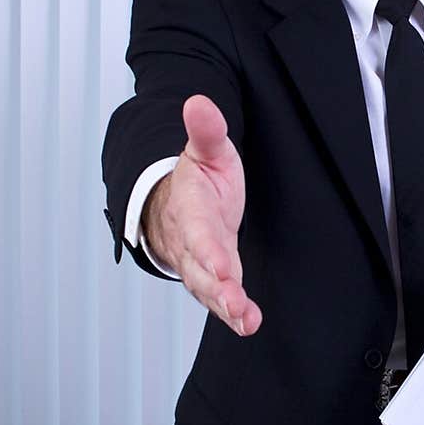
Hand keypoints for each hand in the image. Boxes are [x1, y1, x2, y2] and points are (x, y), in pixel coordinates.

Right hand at [142, 94, 261, 337]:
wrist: (174, 205)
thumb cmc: (198, 180)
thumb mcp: (206, 151)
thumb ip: (206, 131)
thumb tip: (199, 100)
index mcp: (190, 210)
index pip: (198, 232)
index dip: (208, 251)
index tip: (223, 266)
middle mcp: (191, 243)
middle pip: (200, 269)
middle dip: (217, 288)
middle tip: (235, 303)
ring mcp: (200, 265)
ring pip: (207, 290)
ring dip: (225, 306)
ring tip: (245, 320)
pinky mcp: (212, 279)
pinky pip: (218, 299)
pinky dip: (232, 313)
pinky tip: (249, 324)